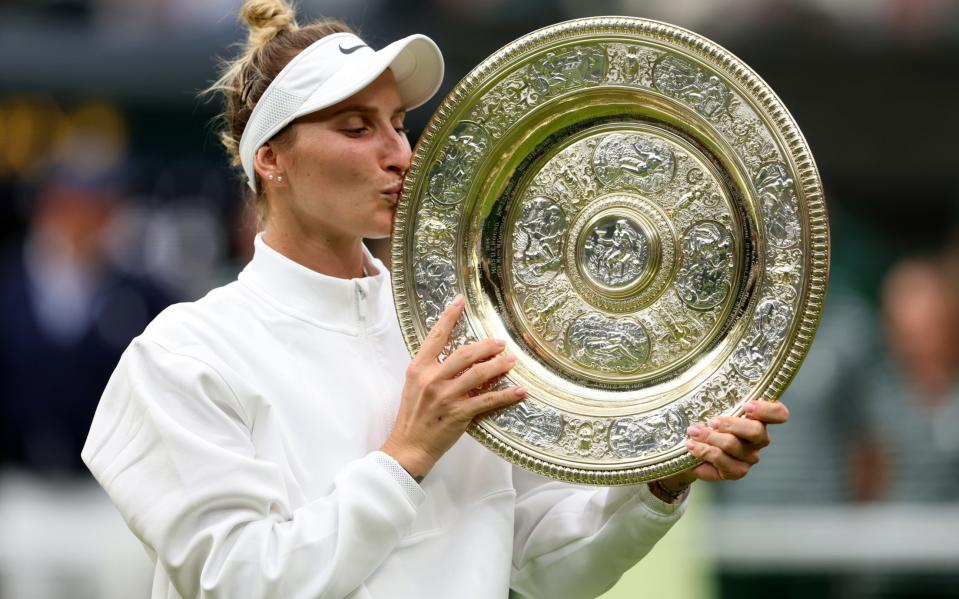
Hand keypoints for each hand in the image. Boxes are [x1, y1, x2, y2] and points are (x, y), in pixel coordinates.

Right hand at [381, 295, 526, 478]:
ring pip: (479, 374)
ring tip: (511, 360)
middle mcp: (432, 379)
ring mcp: (446, 396)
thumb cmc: (413, 417)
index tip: (460, 301)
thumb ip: (432, 369)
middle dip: (487, 346)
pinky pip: (488, 400)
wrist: (409, 446)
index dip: (449, 316)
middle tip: (501, 343)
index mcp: (419, 368)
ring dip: (499, 365)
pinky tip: (519, 390)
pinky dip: (506, 394)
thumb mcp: (415, 386)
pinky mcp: (459, 414)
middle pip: (465, 353)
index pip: (436, 336)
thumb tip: (459, 358)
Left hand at [655, 399, 789, 494]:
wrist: (690, 451)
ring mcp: (749, 457)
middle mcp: (758, 439)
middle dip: (730, 424)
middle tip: (711, 421)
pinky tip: (692, 446)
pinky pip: (722, 461)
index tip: (747, 406)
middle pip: (756, 431)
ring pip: (734, 445)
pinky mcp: (737, 471)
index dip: (767, 410)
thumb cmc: (705, 423)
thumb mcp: (710, 407)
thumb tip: (703, 378)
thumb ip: (716, 398)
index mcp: (758, 418)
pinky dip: (704, 451)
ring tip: (693, 431)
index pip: (778, 414)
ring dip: (709, 437)